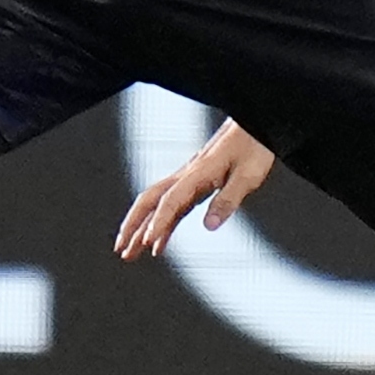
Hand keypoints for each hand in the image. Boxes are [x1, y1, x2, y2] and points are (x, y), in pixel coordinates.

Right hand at [115, 120, 277, 257]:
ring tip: (130, 251)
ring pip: (156, 204)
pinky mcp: (196, 182)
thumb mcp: (248, 175)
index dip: (159, 222)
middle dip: (133, 225)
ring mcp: (189, 178)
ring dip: (141, 227)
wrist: (253, 123)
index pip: (171, 201)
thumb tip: (210, 226)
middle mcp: (187, 175)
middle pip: (150, 200)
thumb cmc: (254, 145)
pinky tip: (159, 242)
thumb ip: (228, 200)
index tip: (148, 243)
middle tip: (121, 249)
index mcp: (197, 173)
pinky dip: (162, 224)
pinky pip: (172, 205)